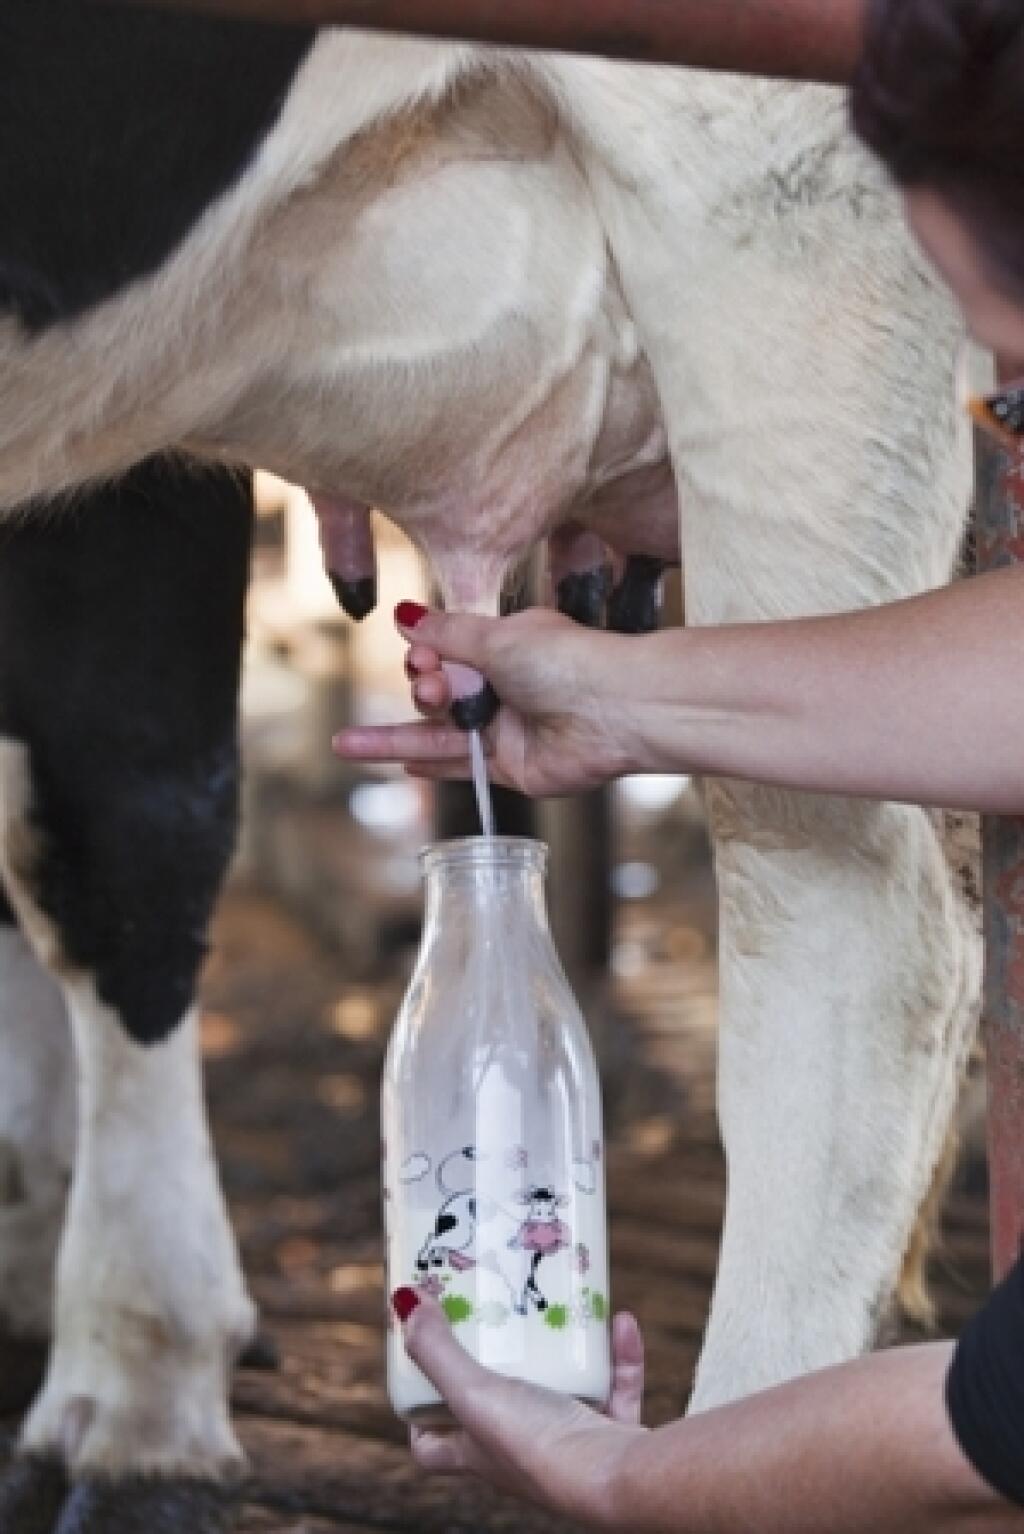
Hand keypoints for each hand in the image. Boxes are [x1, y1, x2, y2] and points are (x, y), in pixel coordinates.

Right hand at [333, 606, 644, 796]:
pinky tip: (397, 762)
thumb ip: (447, 633)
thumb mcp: (497, 636)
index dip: (426, 656)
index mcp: (505, 646)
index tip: (423, 656)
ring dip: (391, 737)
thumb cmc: (567, 661)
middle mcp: (504, 686)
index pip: (445, 652)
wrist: (616, 709)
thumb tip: (403, 616)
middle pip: (439, 692)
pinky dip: (429, 764)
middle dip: (424, 690)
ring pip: (439, 733)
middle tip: (432, 686)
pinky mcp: (513, 766)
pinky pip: (462, 766)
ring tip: (346, 743)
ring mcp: (507, 728)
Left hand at [393, 1289, 646, 1526]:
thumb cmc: (538, 1447)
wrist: (616, 1481)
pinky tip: (619, 1320)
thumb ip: (437, 1352)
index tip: (420, 1371)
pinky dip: (619, 1356)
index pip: (434, 1447)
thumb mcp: (474, 1394)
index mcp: (478, 1453)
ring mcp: (569, 1447)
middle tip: (495, 1319)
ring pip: (562, 1395)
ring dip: (564, 1353)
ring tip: (556, 1310)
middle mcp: (520, 1455)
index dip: (421, 1417)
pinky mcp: (612, 1438)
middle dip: (500, 1368)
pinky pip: (616, 1388)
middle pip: (499, 1412)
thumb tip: (402, 1301)